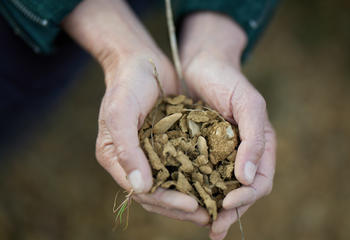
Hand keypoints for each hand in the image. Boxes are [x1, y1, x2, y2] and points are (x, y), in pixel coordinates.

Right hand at [63, 0, 208, 225]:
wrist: (141, 61)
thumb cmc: (126, 84)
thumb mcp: (120, 113)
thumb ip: (126, 150)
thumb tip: (141, 187)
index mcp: (116, 159)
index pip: (141, 191)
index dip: (167, 202)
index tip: (192, 206)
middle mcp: (132, 160)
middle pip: (157, 194)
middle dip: (181, 206)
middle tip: (208, 214)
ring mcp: (149, 153)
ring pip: (171, 184)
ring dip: (191, 196)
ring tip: (214, 205)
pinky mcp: (166, 143)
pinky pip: (180, 166)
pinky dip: (194, 176)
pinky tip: (214, 181)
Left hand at [180, 12, 276, 238]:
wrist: (201, 63)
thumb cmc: (228, 80)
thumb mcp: (248, 105)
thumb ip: (255, 140)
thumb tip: (248, 180)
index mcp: (259, 146)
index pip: (260, 183)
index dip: (246, 199)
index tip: (225, 205)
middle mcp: (240, 154)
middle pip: (239, 192)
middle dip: (229, 213)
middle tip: (213, 229)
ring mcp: (219, 153)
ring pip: (218, 187)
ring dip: (211, 207)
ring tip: (199, 221)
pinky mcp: (198, 148)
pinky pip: (198, 174)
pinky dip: (194, 189)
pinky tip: (184, 198)